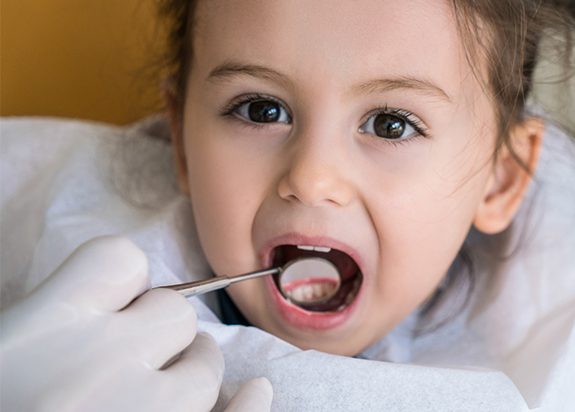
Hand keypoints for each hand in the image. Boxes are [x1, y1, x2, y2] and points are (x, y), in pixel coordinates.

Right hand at [0, 237, 271, 411]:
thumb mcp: (3, 361)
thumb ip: (53, 325)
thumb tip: (116, 311)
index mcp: (45, 330)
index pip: (119, 260)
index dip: (118, 282)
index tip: (111, 303)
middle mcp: (104, 362)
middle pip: (172, 312)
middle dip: (156, 331)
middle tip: (126, 362)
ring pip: (204, 365)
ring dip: (189, 374)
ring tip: (153, 402)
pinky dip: (247, 407)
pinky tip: (254, 394)